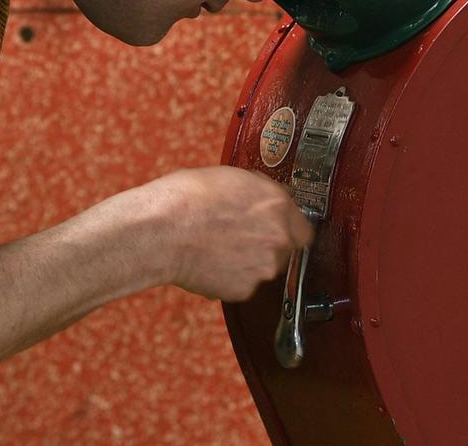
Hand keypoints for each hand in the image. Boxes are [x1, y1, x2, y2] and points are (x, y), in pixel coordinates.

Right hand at [136, 166, 312, 301]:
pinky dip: (230, 277)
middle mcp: (277, 238)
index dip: (288, 228)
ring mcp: (262, 268)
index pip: (304, 227)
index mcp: (278, 206)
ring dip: (248, 261)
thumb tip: (268, 195)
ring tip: (218, 247)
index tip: (278, 229)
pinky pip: (243, 284)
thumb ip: (260, 191)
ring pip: (263, 268)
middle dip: (265, 244)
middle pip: (284, 249)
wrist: (163, 230)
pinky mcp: (244, 290)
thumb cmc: (187, 199)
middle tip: (238, 235)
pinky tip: (210, 261)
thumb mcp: (231, 177)